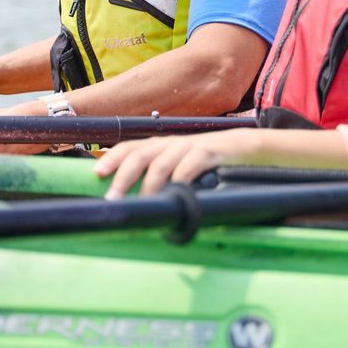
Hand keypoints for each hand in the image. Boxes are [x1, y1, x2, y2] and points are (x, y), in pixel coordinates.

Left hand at [93, 129, 268, 197]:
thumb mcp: (184, 167)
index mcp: (164, 146)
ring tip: (142, 204)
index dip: (113, 158)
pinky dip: (180, 180)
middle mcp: (174, 143)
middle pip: (141, 154)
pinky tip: (174, 194)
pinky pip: (191, 165)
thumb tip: (142, 204)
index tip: (96, 173)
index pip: (132, 147)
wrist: (250, 147)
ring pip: (162, 162)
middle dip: (123, 175)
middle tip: (112, 199)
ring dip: (148, 184)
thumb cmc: (214, 163)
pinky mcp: (211, 152)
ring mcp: (192, 146)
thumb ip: (164, 180)